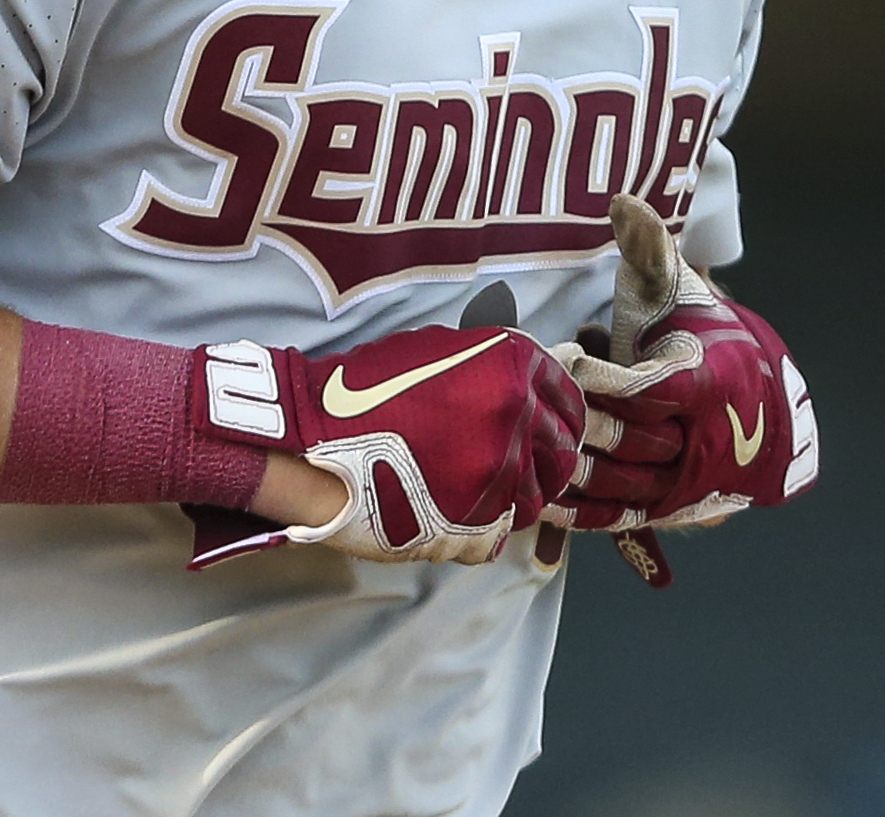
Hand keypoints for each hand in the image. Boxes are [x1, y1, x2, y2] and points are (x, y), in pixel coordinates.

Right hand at [186, 325, 586, 566]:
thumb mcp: (440, 352)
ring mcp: (501, 470)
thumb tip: (528, 394)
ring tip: (470, 491)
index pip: (570, 404)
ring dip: (513, 499)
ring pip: (535, 500)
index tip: (548, 432)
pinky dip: (483, 529)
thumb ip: (493, 371)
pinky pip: (501, 533)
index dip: (559, 421)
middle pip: (562, 455)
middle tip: (509, 468)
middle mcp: (518, 416)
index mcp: (513, 367)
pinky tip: (449, 512)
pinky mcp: (476, 519)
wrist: (314, 434)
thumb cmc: (369, 390)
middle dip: (542, 464)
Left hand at [553, 195, 816, 536]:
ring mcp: (689, 483)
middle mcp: (704, 440)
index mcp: (708, 382)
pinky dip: (583, 514)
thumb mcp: (679, 289)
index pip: (650, 387)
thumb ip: (649, 248)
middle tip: (531, 408)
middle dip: (581, 426)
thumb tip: (623, 200)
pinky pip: (622, 517)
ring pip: (624, 484)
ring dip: (575, 472)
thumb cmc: (700, 333)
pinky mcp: (670, 511)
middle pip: (632, 440)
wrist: (754, 399)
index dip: (605, 378)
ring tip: (526, 452)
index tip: (564, 358)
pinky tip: (539, 498)